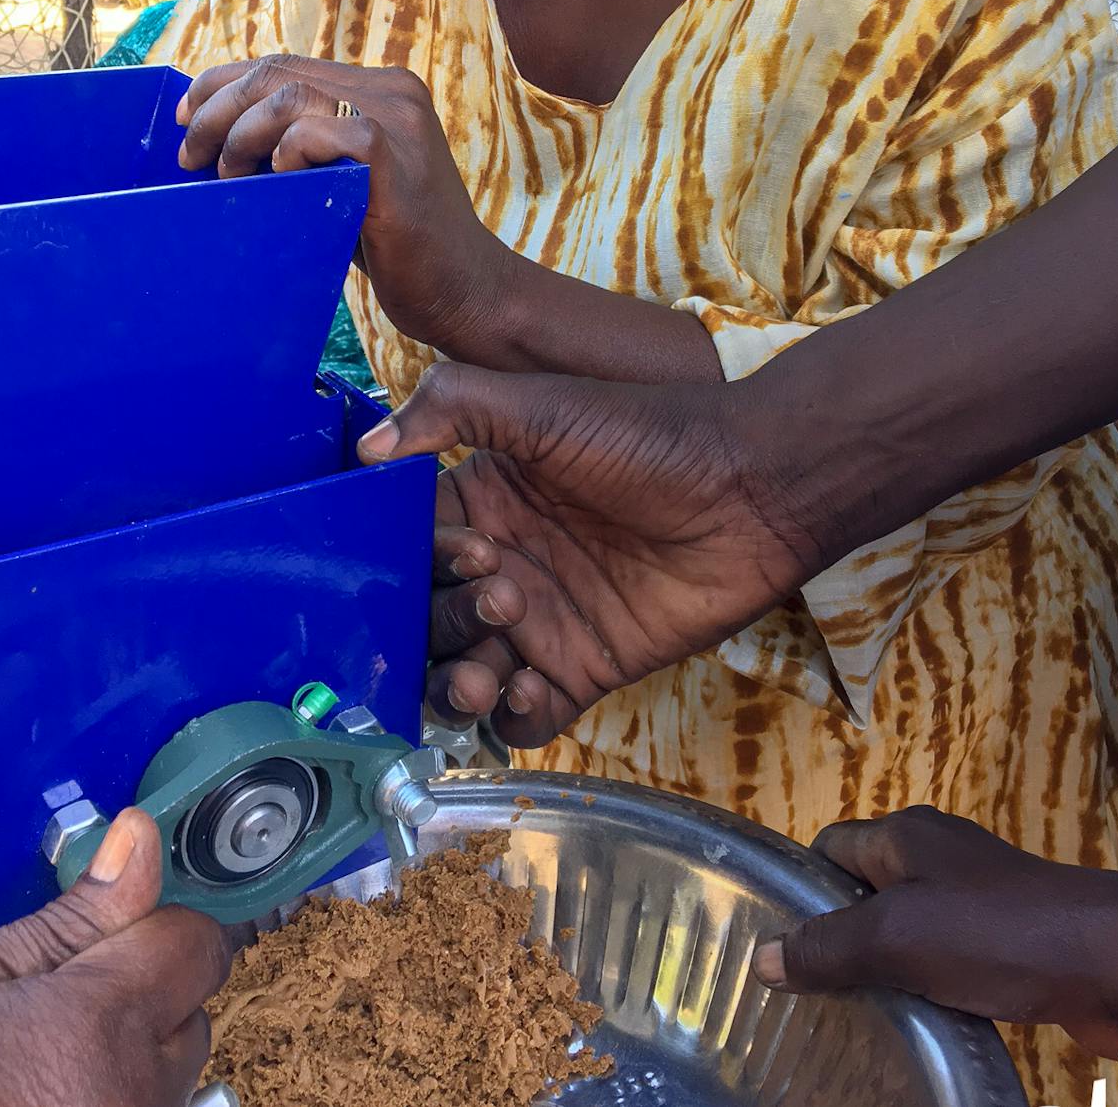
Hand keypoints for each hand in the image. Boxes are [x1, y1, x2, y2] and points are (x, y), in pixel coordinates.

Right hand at [0, 809, 230, 1106]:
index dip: (157, 921)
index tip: (121, 919)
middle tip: (62, 999)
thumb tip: (140, 839)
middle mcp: (129, 1097)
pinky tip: (44, 1097)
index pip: (195, 944)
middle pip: (189, 1014)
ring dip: (130, 1056)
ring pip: (167, 1076)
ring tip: (41, 1059)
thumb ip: (68, 917)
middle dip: (144, 992)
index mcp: (96, 1028)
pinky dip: (112, 1099)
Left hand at [176, 54, 508, 350]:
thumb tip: (218, 137)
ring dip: (242, 135)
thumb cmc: (396, 249)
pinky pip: (318, 132)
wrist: (462, 292)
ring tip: (229, 177)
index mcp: (379, 89)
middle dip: (218, 111)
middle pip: (277, 71)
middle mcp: (390, 90)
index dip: (222, 85)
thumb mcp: (341, 183)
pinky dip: (285, 154)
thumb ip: (302, 150)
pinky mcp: (393, 155)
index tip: (187, 123)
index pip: (282, 64)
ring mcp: (397, 118)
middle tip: (193, 159)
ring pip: (290, 95)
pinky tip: (279, 184)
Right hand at [357, 360, 841, 748]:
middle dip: (439, 622)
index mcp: (482, 500)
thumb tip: (366, 447)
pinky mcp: (583, 667)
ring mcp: (541, 620)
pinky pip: (525, 713)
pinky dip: (513, 714)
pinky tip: (531, 688)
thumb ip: (452, 407)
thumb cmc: (650, 436)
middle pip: (427, 615)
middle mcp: (501, 563)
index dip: (407, 558)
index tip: (443, 555)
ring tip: (485, 672)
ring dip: (456, 680)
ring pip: (462, 670)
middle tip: (499, 601)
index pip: (408, 543)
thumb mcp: (543, 404)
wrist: (752, 492)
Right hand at [751, 807, 1117, 1060]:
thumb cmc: (997, 933)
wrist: (1116, 963)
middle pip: (865, 892)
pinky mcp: (1010, 943)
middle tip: (803, 993)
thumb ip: (830, 947)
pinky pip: (948, 961)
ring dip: (884, 969)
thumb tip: (761, 957)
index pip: (829, 849)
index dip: (799, 889)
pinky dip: (929, 988)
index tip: (772, 943)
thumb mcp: (899, 936)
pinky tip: (920, 1024)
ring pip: (907, 932)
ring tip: (852, 1018)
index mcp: (905, 836)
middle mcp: (937, 858)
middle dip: (836, 937)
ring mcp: (977, 901)